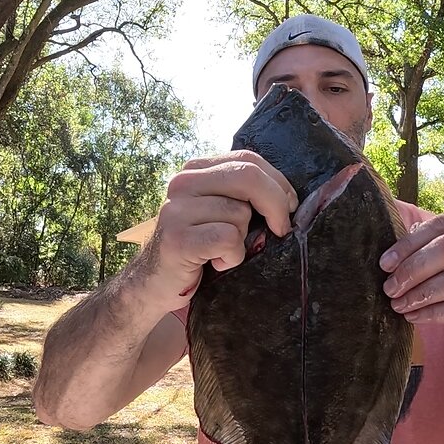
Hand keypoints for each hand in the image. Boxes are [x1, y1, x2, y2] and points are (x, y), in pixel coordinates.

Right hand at [139, 150, 296, 309]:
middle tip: (281, 228)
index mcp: (195, 170)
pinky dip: (232, 257)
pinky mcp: (177, 238)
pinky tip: (216, 263)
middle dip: (276, 204)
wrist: (155, 283)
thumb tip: (288, 198)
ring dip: (243, 241)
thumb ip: (241, 195)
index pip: (247, 159)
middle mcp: (182, 182)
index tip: (289, 206)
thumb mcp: (218, 212)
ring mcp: (176, 210)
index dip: (277, 182)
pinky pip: (228, 239)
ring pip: (240, 213)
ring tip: (222, 252)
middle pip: (248, 177)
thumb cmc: (197, 248)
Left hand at [379, 204, 443, 329]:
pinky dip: (436, 313)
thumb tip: (392, 254)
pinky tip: (417, 316)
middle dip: (413, 270)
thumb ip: (436, 241)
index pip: (442, 224)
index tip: (385, 264)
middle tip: (390, 288)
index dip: (409, 244)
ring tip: (399, 305)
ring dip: (421, 294)